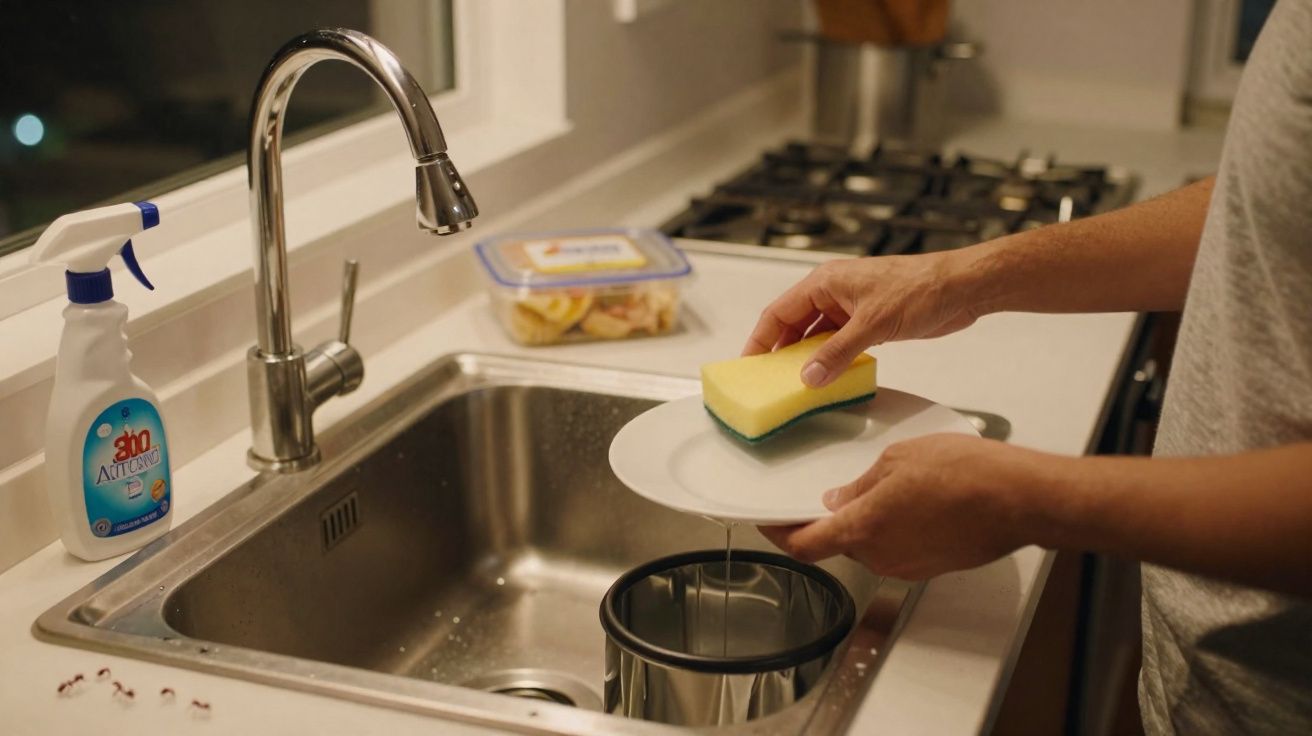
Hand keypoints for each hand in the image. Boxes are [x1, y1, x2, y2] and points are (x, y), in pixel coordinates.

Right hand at [742, 253, 984, 386]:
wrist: (961, 288)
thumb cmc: (920, 288)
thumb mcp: (873, 324)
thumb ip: (838, 353)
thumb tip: (810, 377)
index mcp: (826, 282)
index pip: (779, 312)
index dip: (760, 339)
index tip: (749, 364)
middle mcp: (834, 293)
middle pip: (794, 325)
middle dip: (781, 352)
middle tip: (768, 380)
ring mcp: (852, 308)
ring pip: (817, 337)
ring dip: (808, 359)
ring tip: (794, 385)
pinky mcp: (869, 323)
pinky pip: (840, 344)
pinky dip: (832, 361)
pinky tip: (828, 379)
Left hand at [759, 434, 1057, 579]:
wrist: (1019, 498)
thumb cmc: (966, 474)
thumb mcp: (898, 460)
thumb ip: (862, 485)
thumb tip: (841, 500)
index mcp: (864, 528)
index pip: (804, 545)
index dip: (778, 535)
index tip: (767, 523)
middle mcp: (881, 555)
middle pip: (836, 545)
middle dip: (827, 523)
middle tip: (824, 496)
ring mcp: (908, 565)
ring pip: (869, 547)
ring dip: (864, 523)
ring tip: (880, 489)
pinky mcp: (932, 565)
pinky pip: (898, 549)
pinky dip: (891, 529)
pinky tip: (910, 502)